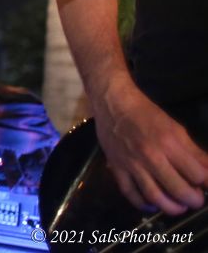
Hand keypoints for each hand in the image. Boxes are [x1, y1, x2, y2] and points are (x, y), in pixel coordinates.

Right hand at [94, 87, 207, 214]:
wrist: (112, 103)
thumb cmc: (146, 113)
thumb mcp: (175, 128)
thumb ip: (193, 151)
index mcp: (169, 143)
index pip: (196, 174)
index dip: (205, 183)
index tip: (205, 185)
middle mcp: (151, 156)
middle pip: (178, 189)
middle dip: (193, 200)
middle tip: (196, 200)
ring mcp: (132, 164)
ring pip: (154, 195)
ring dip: (171, 207)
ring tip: (179, 207)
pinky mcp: (116, 167)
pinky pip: (129, 192)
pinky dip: (142, 204)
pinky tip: (152, 205)